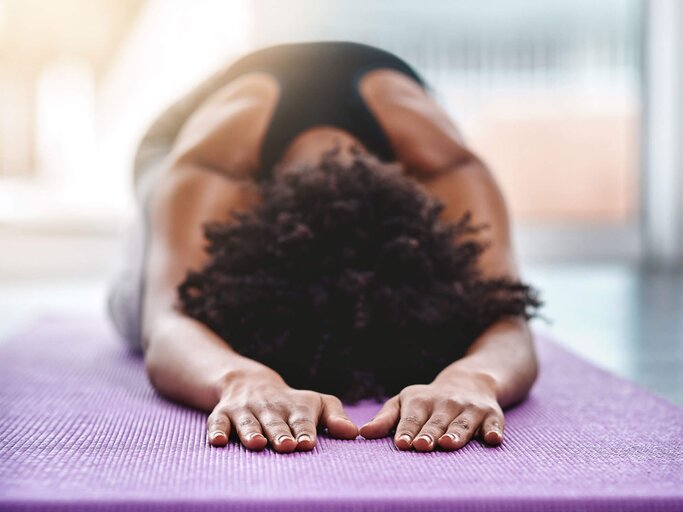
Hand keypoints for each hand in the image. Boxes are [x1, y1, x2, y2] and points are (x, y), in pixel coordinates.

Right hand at [207, 368, 358, 451]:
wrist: (251, 383)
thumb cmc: (293, 403)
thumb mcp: (317, 404)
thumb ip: (336, 418)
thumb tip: (354, 433)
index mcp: (295, 406)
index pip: (301, 419)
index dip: (304, 430)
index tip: (307, 443)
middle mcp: (270, 407)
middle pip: (275, 422)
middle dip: (279, 433)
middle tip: (286, 446)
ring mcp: (245, 410)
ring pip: (248, 422)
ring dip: (251, 432)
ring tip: (257, 444)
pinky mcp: (223, 414)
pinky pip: (217, 422)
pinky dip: (216, 431)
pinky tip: (218, 441)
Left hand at [359, 372, 503, 450]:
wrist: (469, 382)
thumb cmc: (428, 401)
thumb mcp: (404, 403)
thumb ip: (385, 420)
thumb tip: (362, 433)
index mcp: (421, 401)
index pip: (412, 418)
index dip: (407, 430)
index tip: (401, 443)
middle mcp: (446, 403)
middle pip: (436, 422)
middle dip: (429, 433)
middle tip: (421, 446)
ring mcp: (470, 409)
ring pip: (462, 423)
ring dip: (456, 433)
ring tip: (448, 444)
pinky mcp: (492, 415)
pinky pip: (494, 424)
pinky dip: (494, 431)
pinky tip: (493, 439)